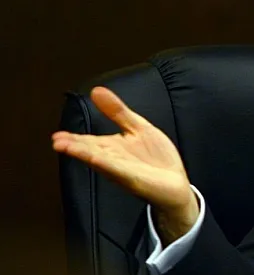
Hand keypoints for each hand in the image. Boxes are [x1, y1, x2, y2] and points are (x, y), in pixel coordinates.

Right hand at [52, 87, 198, 243]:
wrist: (176, 184)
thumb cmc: (157, 159)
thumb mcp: (139, 127)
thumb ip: (118, 111)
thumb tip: (96, 90)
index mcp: (114, 147)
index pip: (89, 142)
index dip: (74, 138)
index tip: (57, 135)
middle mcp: (114, 159)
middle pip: (90, 150)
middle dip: (74, 146)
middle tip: (56, 141)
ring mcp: (123, 170)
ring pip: (99, 160)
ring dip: (83, 154)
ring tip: (65, 147)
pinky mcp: (134, 179)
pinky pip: (118, 169)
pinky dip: (106, 163)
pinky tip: (95, 158)